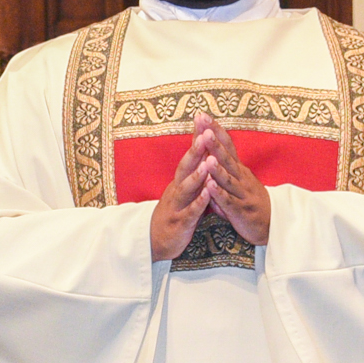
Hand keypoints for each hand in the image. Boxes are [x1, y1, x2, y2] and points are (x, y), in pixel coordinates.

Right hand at [146, 135, 209, 261]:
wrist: (156, 243)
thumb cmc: (175, 215)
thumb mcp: (185, 192)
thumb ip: (195, 175)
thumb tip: (205, 153)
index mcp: (181, 181)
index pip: (190, 156)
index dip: (196, 139)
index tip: (204, 120)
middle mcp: (177, 189)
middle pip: (186, 166)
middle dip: (196, 150)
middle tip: (205, 132)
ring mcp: (177, 205)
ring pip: (187, 187)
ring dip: (197, 174)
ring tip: (208, 161)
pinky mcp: (180, 222)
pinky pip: (191, 211)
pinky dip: (199, 202)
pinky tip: (208, 194)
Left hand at [193, 114, 270, 244]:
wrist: (274, 224)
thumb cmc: (251, 201)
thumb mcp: (239, 181)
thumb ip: (224, 169)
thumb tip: (210, 152)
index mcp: (239, 169)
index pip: (227, 145)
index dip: (216, 131)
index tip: (203, 116)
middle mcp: (241, 178)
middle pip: (227, 158)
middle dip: (215, 143)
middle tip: (205, 127)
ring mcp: (242, 193)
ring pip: (228, 179)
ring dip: (217, 167)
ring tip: (207, 156)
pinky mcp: (241, 210)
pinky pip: (228, 201)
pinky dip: (219, 193)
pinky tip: (210, 185)